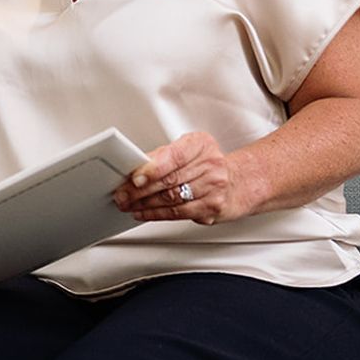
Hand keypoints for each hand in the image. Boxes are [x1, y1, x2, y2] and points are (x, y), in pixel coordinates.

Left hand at [114, 132, 258, 225]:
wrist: (238, 183)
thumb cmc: (207, 165)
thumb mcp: (187, 150)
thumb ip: (162, 156)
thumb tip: (134, 166)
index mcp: (201, 144)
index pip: (174, 156)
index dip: (153, 168)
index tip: (135, 177)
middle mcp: (211, 164)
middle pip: (169, 180)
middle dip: (140, 190)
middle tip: (122, 194)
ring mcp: (214, 187)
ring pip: (171, 199)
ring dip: (144, 204)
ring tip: (128, 204)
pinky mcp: (212, 208)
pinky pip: (178, 213)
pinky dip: (156, 214)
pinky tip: (143, 213)